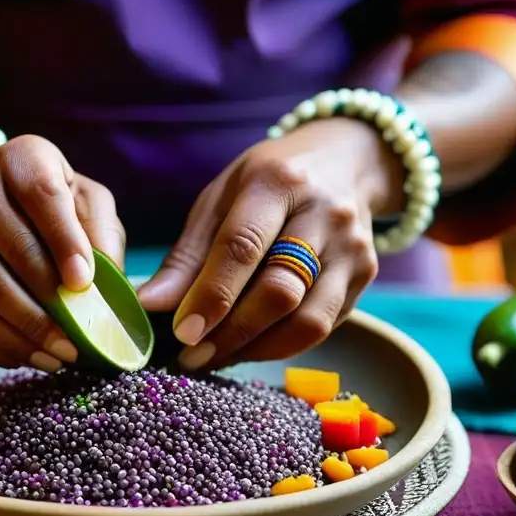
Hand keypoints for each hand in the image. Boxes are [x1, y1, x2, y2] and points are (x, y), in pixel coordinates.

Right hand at [0, 134, 125, 369]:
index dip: (66, 242)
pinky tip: (21, 356)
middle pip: (12, 254)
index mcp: (19, 158)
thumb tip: (101, 288)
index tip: (83, 284)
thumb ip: (102, 235)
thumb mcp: (86, 203)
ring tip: (56, 357)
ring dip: (22, 337)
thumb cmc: (52, 209)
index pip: (42, 196)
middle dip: (50, 307)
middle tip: (77, 343)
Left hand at [137, 118, 400, 369]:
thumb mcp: (219, 199)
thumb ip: (186, 256)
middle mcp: (324, 213)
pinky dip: (282, 345)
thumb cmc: (267, 182)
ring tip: (218, 356)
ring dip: (257, 349)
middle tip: (192, 356)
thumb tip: (150, 306)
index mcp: (277, 182)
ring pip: (308, 320)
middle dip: (231, 333)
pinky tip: (251, 345)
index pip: (242, 247)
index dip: (211, 296)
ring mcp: (352, 246)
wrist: (345, 160)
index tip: (182, 333)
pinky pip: (323, 326)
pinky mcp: (366, 274)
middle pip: (279, 291)